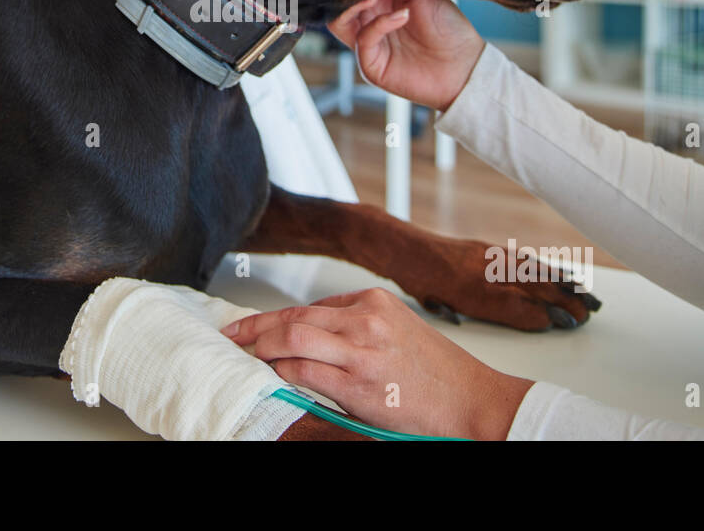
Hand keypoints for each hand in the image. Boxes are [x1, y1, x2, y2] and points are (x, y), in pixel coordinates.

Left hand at [223, 287, 533, 439]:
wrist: (472, 401)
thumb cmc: (436, 373)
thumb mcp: (397, 331)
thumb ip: (355, 328)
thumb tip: (309, 336)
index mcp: (373, 302)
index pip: (308, 306)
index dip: (274, 318)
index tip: (252, 326)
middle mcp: (366, 320)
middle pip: (294, 317)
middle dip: (255, 327)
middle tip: (231, 336)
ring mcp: (362, 351)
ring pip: (293, 337)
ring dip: (261, 347)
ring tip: (244, 356)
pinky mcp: (359, 385)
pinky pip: (305, 371)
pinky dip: (281, 371)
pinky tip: (270, 375)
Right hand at [328, 0, 485, 111]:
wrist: (465, 64)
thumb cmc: (448, 28)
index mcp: (380, 4)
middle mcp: (369, 23)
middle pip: (337, 4)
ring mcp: (369, 45)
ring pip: (338, 23)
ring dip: (353, 5)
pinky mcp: (372, 65)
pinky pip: (363, 40)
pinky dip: (379, 24)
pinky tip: (402, 15)